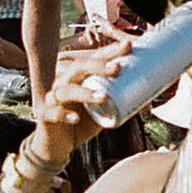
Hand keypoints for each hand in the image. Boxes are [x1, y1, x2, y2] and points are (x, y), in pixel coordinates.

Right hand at [29, 37, 132, 166]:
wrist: (56, 146)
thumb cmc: (80, 123)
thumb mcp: (101, 111)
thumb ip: (115, 102)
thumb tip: (146, 96)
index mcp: (78, 77)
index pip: (93, 59)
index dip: (110, 52)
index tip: (129, 46)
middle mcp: (63, 82)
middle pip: (78, 67)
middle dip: (98, 65)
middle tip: (118, 68)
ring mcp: (52, 99)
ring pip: (66, 89)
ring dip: (85, 92)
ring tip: (103, 97)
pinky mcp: (45, 116)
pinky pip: (53, 113)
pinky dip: (64, 115)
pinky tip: (76, 118)